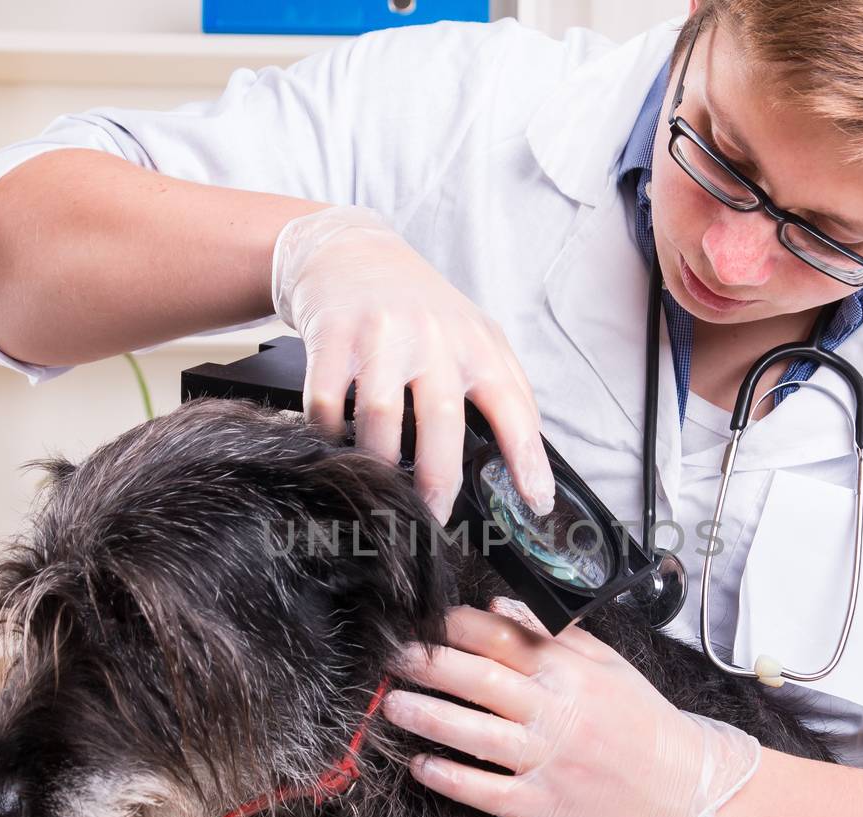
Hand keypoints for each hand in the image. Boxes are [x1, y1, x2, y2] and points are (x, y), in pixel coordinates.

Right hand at [271, 204, 555, 523]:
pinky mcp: (331, 335)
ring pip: (378, 417)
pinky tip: (335, 440)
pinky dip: (328, 433)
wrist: (350, 251)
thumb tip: (527, 463)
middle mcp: (432, 336)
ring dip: (377, 463)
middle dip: (437, 481)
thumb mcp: (472, 334)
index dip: (528, 459)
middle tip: (432, 518)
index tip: (535, 502)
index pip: (513, 407)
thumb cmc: (417, 305)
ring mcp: (380, 334)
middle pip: (440, 422)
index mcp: (476, 343)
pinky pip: (327, 403)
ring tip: (378, 483)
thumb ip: (502, 388)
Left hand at [382, 598, 762, 816]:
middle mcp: (556, 710)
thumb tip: (498, 606)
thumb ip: (553, 633)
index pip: (500, 637)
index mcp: (570, 671)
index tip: (421, 620)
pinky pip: (487, 790)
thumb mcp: (607, 665)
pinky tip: (421, 767)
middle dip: (429, 665)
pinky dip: (451, 778)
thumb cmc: (645, 721)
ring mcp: (549, 759)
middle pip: (479, 678)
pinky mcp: (545, 805)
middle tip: (391, 657)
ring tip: (391, 706)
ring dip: (427, 716)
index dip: (454, 627)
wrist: (690, 787)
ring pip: (476, 732)